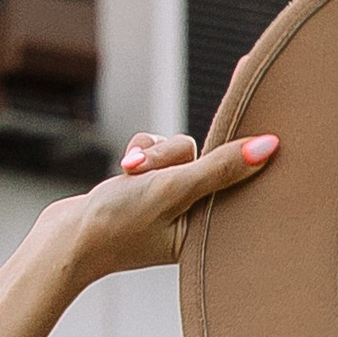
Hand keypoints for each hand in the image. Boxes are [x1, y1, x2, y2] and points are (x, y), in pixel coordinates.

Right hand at [0, 129, 275, 336]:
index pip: (241, 172)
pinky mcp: (153, 191)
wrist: (63, 242)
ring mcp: (175, 202)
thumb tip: (270, 146)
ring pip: (178, 149)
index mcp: (214, 227)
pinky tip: (122, 174)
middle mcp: (198, 216)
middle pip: (207, 155)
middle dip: (172, 155)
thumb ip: (220, 168)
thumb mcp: (173, 191)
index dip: (250, 137)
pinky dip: (141, 155)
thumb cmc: (117, 225)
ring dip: (152, 154)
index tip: (274, 93)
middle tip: (148, 165)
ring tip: (128, 177)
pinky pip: (158, 154)